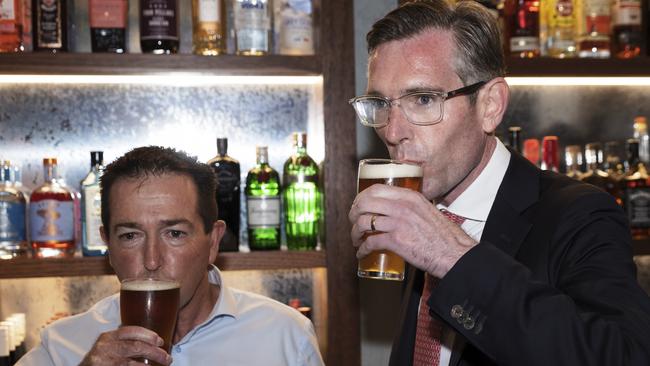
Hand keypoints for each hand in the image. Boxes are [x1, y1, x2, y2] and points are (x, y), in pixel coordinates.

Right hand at [79, 326, 171, 365]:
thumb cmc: (100, 357)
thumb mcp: (108, 344)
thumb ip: (123, 340)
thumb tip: (151, 340)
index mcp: (108, 337)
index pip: (131, 331)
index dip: (148, 335)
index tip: (160, 341)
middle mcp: (106, 348)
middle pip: (136, 347)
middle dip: (155, 352)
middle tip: (167, 357)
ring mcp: (106, 362)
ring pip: (133, 364)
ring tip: (163, 365)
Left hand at [349, 184, 477, 277]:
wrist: (454, 253)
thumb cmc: (443, 236)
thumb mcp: (427, 211)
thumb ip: (410, 207)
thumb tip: (393, 210)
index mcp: (409, 196)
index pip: (375, 189)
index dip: (361, 198)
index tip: (358, 207)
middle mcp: (402, 206)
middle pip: (364, 204)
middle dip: (353, 214)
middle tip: (354, 223)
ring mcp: (398, 223)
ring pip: (363, 222)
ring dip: (354, 233)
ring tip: (356, 240)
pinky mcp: (396, 241)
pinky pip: (370, 242)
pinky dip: (362, 249)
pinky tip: (361, 253)